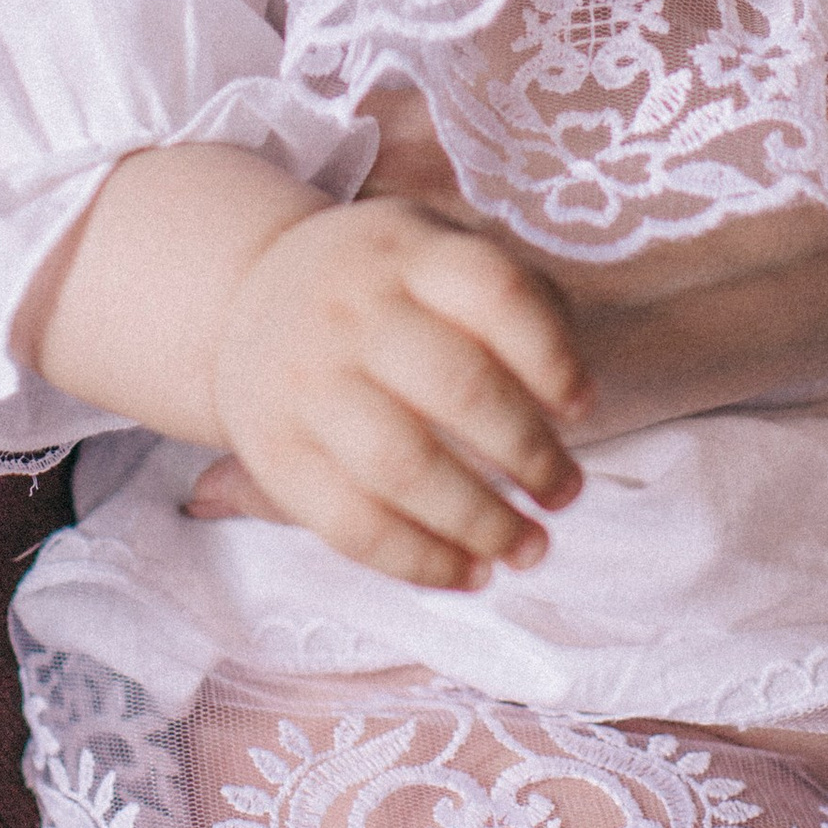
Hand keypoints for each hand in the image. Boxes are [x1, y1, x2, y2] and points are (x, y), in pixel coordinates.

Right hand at [204, 198, 588, 590]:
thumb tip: (576, 399)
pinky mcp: (278, 456)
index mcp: (409, 253)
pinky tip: (471, 574)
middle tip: (565, 492)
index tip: (581, 407)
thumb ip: (517, 303)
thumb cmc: (384, 289)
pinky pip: (353, 524)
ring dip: (483, 521)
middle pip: (459, 386)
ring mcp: (309, 384)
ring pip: (405, 466)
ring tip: (530, 547)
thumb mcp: (439, 255)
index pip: (496, 293)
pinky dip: (422, 561)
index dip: (553, 357)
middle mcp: (354, 312)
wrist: (246, 294)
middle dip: (531, 454)